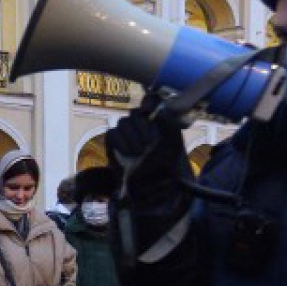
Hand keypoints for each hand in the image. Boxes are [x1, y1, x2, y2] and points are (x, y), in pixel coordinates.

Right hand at [106, 102, 191, 216]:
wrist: (153, 184)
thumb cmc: (165, 164)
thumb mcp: (173, 144)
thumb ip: (169, 125)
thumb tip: (160, 110)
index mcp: (155, 120)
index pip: (149, 102)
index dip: (150, 102)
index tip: (153, 112)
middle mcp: (139, 124)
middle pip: (135, 113)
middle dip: (142, 127)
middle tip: (149, 144)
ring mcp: (125, 132)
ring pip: (123, 123)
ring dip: (132, 136)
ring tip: (140, 152)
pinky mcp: (113, 142)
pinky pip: (113, 134)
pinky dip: (121, 142)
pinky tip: (130, 153)